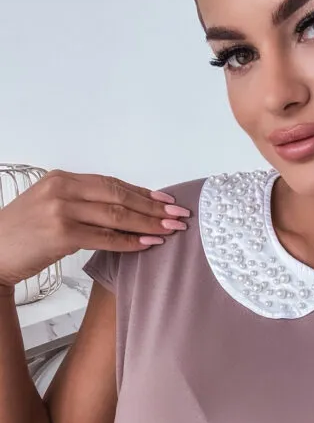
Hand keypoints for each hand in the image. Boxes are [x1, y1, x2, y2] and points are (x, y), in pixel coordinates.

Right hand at [0, 170, 189, 289]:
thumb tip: (124, 210)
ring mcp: (62, 210)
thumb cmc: (23, 234)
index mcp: (62, 179)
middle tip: (179, 215)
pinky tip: (149, 243)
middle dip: (153, 207)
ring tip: (170, 230)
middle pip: (119, 196)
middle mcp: (63, 190)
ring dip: (148, 224)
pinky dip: (130, 242)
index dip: (143, 193)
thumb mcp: (50, 206)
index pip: (112, 183)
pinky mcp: (62, 234)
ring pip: (116, 215)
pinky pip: (106, 238)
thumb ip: (81, 203)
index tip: (167, 200)